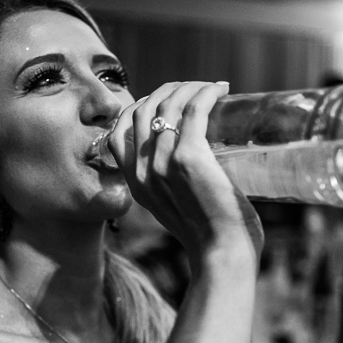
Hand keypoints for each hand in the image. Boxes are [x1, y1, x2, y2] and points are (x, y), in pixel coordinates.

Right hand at [110, 81, 262, 265]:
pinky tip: (221, 89)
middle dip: (169, 90)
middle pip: (144, 109)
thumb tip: (194, 169)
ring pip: (169, 104)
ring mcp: (163, 164)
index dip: (142, 105)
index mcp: (134, 183)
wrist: (222, 255)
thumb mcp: (175, 210)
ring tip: (213, 88)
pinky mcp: (189, 158)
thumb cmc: (210, 237)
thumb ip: (171, 190)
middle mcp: (142, 171)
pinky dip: (207, 93)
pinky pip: (193, 110)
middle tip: (197, 90)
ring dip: (192, 87)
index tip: (168, 99)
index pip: (120, 129)